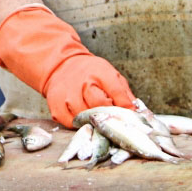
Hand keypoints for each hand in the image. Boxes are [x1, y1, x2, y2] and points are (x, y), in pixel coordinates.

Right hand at [0, 5, 134, 126]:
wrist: (62, 66)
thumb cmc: (91, 73)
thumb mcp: (110, 75)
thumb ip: (124, 93)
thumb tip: (135, 111)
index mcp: (100, 72)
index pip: (116, 91)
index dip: (124, 106)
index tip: (129, 114)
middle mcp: (82, 82)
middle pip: (98, 106)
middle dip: (108, 115)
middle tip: (111, 118)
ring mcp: (67, 94)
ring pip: (83, 117)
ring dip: (91, 121)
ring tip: (94, 117)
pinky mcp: (56, 105)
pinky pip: (69, 122)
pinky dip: (77, 124)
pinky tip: (81, 117)